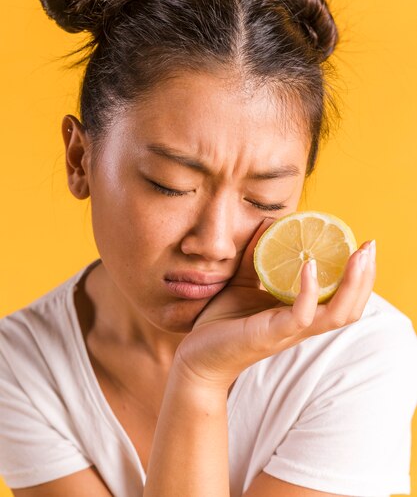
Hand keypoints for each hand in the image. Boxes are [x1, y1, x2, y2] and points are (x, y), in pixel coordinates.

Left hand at [174, 219, 375, 390]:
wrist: (197, 356)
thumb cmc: (222, 323)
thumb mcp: (242, 282)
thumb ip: (255, 256)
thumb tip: (267, 222)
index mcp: (299, 314)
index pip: (341, 298)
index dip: (358, 275)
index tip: (364, 245)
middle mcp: (302, 325)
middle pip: (350, 307)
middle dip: (366, 277)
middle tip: (370, 246)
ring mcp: (289, 331)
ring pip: (337, 314)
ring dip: (352, 284)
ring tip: (357, 255)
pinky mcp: (271, 334)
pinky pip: (301, 315)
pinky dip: (310, 291)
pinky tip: (310, 266)